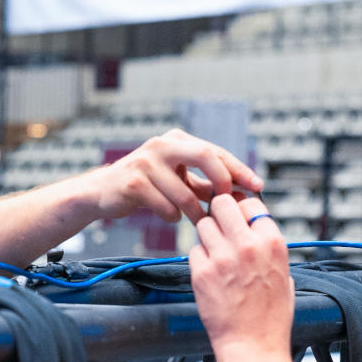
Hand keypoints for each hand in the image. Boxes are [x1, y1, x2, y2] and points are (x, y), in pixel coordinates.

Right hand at [87, 129, 261, 222]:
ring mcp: (146, 161)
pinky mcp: (133, 182)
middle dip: (223, 181)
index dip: (239, 169)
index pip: (216, 151)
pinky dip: (172, 216)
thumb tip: (242, 196)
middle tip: (230, 203)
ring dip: (196, 213)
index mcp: (178, 141)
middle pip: (205, 155)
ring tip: (198, 221)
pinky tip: (168, 215)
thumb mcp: (178, 181)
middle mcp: (163, 145)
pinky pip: (166, 207)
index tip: (258, 185)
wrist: (103, 193)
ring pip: (185, 193)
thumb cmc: (147, 187)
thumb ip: (206, 185)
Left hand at [189, 196, 293, 357]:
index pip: (250, 203)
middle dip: (219, 212)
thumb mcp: (284, 274)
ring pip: (204, 224)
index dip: (242, 208)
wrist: (254, 345)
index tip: (238, 216)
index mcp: (272, 243)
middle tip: (220, 225)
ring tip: (216, 253)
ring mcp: (222, 258)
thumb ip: (268, 247)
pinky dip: (200, 258)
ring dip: (208, 235)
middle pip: (222, 203)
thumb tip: (254, 229)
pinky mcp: (202, 273)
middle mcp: (247, 245)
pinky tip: (211, 272)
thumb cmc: (271, 316)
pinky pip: (194, 250)